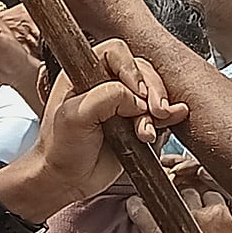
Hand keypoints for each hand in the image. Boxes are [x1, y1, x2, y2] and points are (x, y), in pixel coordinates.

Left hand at [18, 40, 188, 205]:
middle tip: (153, 113)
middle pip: (142, 71)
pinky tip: (171, 120)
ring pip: (153, 93)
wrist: (66, 180)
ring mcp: (122, 104)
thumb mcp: (76, 116)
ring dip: (159, 109)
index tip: (136, 93)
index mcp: (84, 73)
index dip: (131, 68)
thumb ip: (107, 97)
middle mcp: (105, 84)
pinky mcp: (136, 124)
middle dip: (152, 91)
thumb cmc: (60, 147)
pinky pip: (160, 114)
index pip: (116, 52)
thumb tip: (139, 100)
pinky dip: (169, 117)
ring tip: (147, 132)